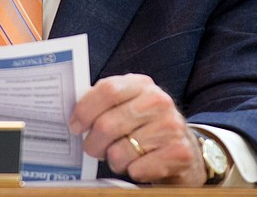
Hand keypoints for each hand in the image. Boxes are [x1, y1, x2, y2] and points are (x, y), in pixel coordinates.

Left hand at [69, 73, 205, 184]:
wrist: (184, 148)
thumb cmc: (145, 126)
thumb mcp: (128, 105)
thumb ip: (104, 103)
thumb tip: (72, 111)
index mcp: (141, 84)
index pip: (107, 90)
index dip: (85, 109)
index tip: (75, 125)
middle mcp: (158, 101)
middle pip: (108, 124)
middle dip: (93, 143)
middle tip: (92, 149)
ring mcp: (171, 126)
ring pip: (120, 151)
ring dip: (114, 160)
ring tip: (120, 156)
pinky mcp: (179, 153)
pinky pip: (137, 169)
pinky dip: (132, 171)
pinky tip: (139, 164)